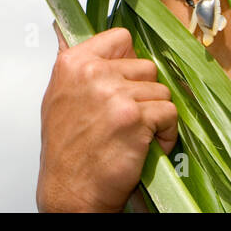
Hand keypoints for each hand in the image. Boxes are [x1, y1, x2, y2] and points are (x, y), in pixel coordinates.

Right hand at [34, 21, 177, 211]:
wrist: (70, 192)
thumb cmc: (67, 151)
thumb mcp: (61, 97)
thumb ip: (84, 71)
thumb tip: (113, 52)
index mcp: (72, 63)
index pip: (119, 38)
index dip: (129, 62)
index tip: (126, 80)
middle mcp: (92, 73)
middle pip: (145, 67)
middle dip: (143, 94)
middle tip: (127, 119)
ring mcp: (114, 94)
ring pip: (161, 91)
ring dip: (155, 115)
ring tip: (134, 135)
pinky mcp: (135, 117)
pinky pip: (169, 113)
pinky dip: (165, 133)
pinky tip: (146, 146)